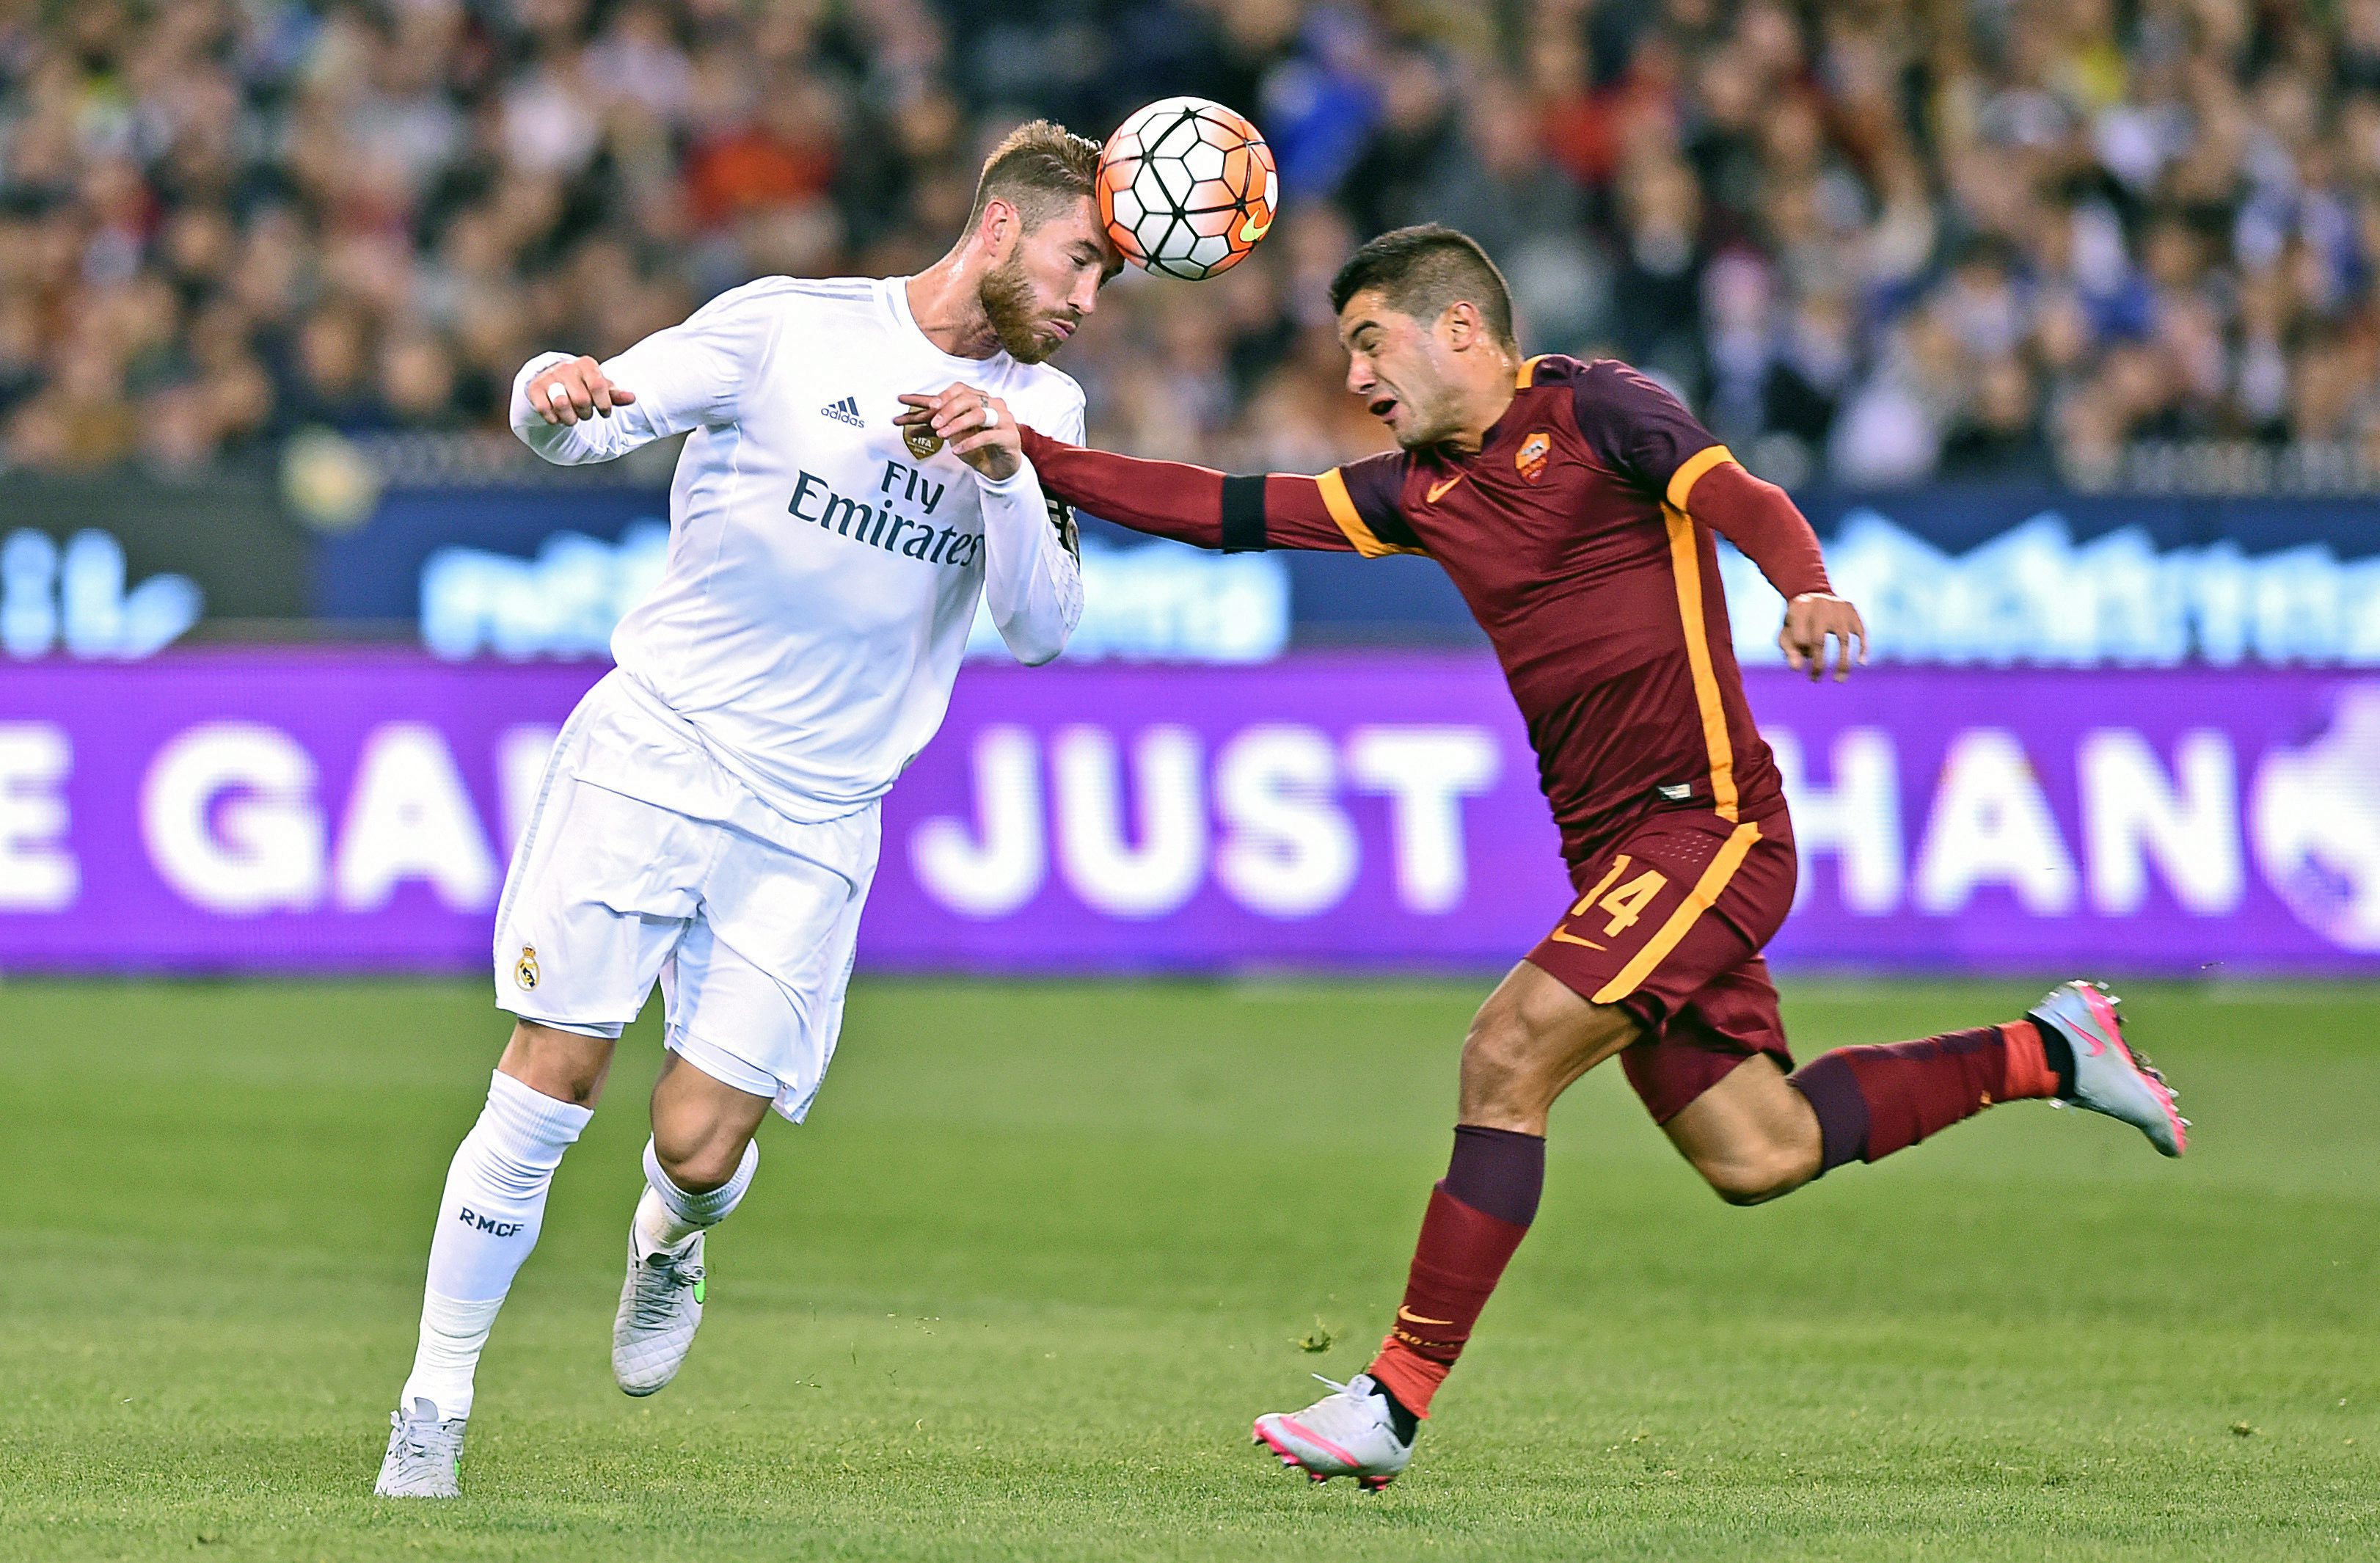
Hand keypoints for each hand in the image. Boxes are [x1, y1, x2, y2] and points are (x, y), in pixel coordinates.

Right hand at [526, 356, 634, 424]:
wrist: (554, 381)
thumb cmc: (584, 386)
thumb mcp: (601, 389)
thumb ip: (615, 394)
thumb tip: (632, 398)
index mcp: (586, 365)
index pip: (599, 387)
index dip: (604, 405)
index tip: (605, 413)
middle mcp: (566, 367)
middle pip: (582, 400)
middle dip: (586, 414)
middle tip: (585, 414)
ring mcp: (549, 377)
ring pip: (562, 404)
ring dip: (570, 419)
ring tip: (572, 418)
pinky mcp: (534, 388)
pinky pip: (545, 410)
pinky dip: (553, 419)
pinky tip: (557, 417)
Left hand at [896, 384, 1020, 480]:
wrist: (1002, 468)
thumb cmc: (978, 447)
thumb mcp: (953, 434)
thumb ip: (934, 426)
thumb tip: (905, 423)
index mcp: (979, 399)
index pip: (959, 389)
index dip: (942, 395)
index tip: (927, 405)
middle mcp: (993, 404)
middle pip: (968, 399)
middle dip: (948, 410)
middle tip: (933, 424)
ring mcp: (1003, 419)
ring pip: (979, 414)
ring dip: (957, 424)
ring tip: (941, 435)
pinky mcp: (1010, 437)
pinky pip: (988, 436)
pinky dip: (970, 442)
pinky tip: (956, 450)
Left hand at [1780, 592, 1866, 680]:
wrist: (1811, 593)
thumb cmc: (1796, 620)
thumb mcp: (1786, 632)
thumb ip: (1790, 651)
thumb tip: (1798, 668)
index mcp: (1798, 609)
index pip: (1800, 639)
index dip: (1802, 655)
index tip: (1802, 666)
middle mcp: (1819, 605)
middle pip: (1819, 640)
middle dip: (1818, 664)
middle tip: (1815, 679)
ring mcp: (1838, 608)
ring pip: (1843, 639)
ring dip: (1842, 663)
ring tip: (1839, 679)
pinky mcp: (1852, 611)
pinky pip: (1861, 632)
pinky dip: (1863, 648)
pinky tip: (1861, 663)